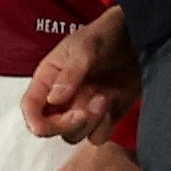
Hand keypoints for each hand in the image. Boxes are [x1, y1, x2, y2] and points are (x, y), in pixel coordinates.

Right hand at [23, 6, 140, 142]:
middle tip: (84, 111)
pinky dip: (105, 126)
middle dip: (67, 124)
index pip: (31, 108)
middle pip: (49, 128)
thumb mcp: (86, 48)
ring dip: (89, 123)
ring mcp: (82, 108)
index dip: (37, 121)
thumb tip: (53, 100)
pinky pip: (97, 136)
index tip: (58, 121)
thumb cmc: (106, 34)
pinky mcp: (104, 116)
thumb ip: (70, 74)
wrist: (139, 37)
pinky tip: (113, 102)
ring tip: (104, 97)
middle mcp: (61, 98)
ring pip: (73, 135)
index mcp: (48, 78)